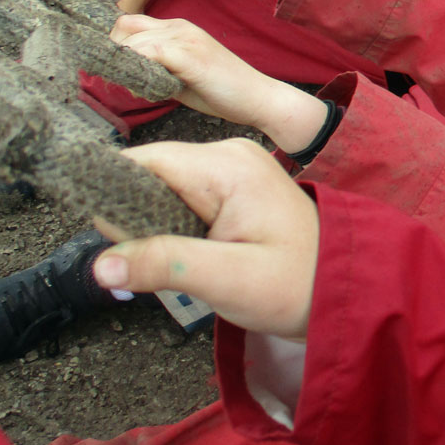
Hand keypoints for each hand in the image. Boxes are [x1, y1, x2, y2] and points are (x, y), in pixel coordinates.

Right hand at [94, 139, 318, 339]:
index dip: (116, 201)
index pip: (142, 162)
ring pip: (159, 190)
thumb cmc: (298, 284)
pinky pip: (178, 200)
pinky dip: (173, 230)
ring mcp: (230, 169)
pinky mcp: (230, 188)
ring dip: (156, 230)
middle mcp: (228, 155)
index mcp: (229, 166)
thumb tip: (101, 265)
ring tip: (190, 262)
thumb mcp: (228, 280)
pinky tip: (195, 255)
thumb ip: (163, 265)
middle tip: (167, 262)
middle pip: (147, 174)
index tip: (116, 244)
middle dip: (138, 221)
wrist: (344, 288)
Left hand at [110, 14, 328, 148]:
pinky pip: (149, 53)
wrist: (259, 98)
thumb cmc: (223, 91)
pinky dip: (139, 71)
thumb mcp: (181, 76)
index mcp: (179, 28)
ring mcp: (187, 39)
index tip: (112, 68)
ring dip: (126, 67)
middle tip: (119, 82)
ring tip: (137, 91)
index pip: (130, 22)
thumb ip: (157, 69)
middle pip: (125, 28)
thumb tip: (126, 76)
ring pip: (134, 42)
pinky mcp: (190, 56)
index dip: (115, 43)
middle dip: (113, 56)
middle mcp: (181, 27)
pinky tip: (146, 91)